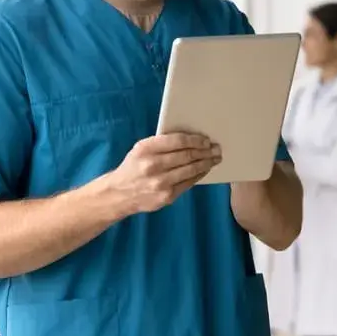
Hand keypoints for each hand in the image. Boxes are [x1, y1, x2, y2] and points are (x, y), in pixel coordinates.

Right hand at [105, 133, 220, 215]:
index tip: (206, 139)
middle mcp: (153, 165)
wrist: (119, 193)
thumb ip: (161, 144)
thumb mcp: (141, 149)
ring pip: (190, 170)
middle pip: (187, 155)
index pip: (177, 141)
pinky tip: (205, 169)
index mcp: (146, 149)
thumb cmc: (134, 167)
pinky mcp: (167, 196)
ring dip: (206, 163)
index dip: (195, 140)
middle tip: (216, 148)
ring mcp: (160, 183)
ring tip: (215, 158)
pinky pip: (188, 183)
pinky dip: (199, 175)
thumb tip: (190, 139)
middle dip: (205, 151)